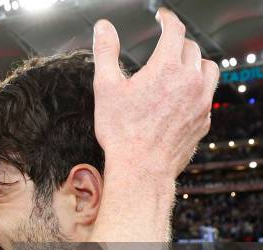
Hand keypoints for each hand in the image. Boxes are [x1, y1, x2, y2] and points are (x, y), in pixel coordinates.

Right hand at [92, 8, 218, 180]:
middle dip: (177, 42)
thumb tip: (104, 28)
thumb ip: (106, 53)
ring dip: (195, 62)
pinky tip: (183, 96)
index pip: (174, 30)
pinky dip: (198, 89)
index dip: (167, 19)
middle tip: (165, 45)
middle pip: (191, 48)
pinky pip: (208, 96)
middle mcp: (189, 81)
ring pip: (208, 69)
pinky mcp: (203, 120)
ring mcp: (201, 102)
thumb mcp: (106, 88)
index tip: (162, 17)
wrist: (141, 168)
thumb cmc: (122, 132)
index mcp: (166, 68)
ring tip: (181, 67)